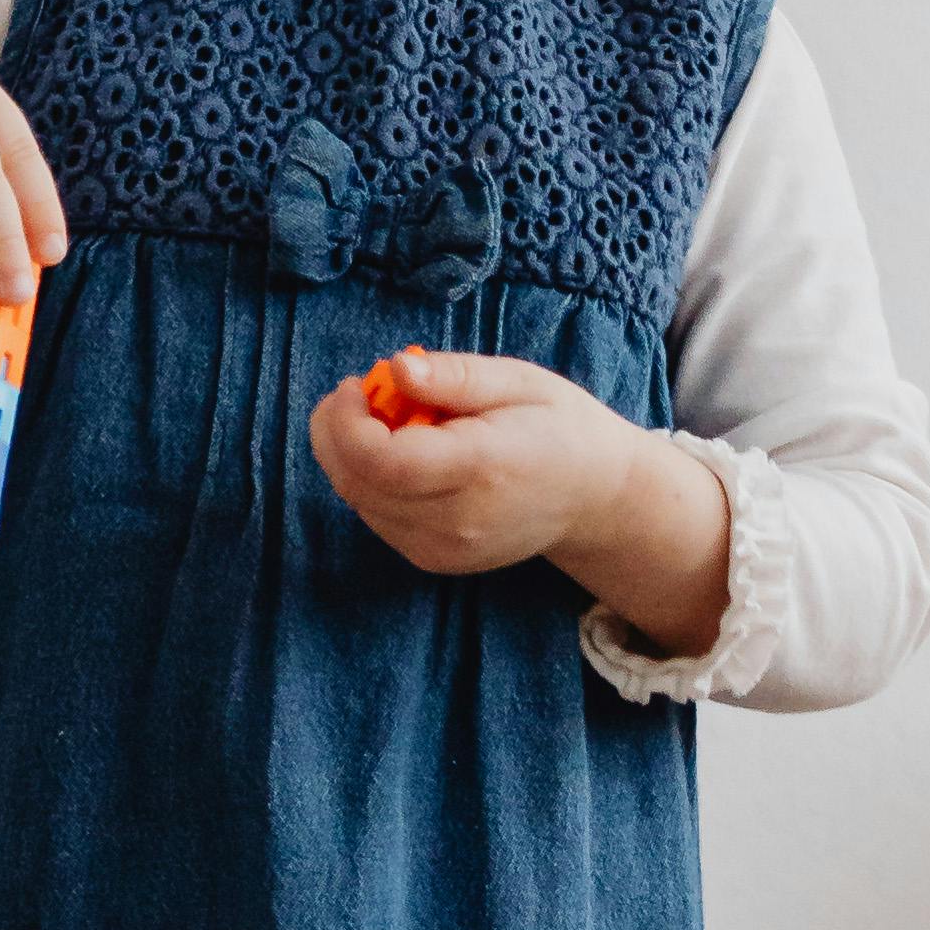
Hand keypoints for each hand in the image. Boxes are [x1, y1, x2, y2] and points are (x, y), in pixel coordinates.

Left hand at [312, 349, 732, 651]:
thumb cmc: (558, 426)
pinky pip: (376, 518)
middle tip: (356, 394)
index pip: (383, 460)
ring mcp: (445, 549)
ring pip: (359, 503)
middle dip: (335, 433)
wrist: (595, 497)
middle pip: (359, 484)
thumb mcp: (519, 380)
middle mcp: (458, 520)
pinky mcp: (434, 560)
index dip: (347, 422)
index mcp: (482, 468)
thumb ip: (455, 376)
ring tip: (386, 419)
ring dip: (349, 456)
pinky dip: (370, 482)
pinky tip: (400, 454)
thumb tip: (396, 369)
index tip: (354, 385)